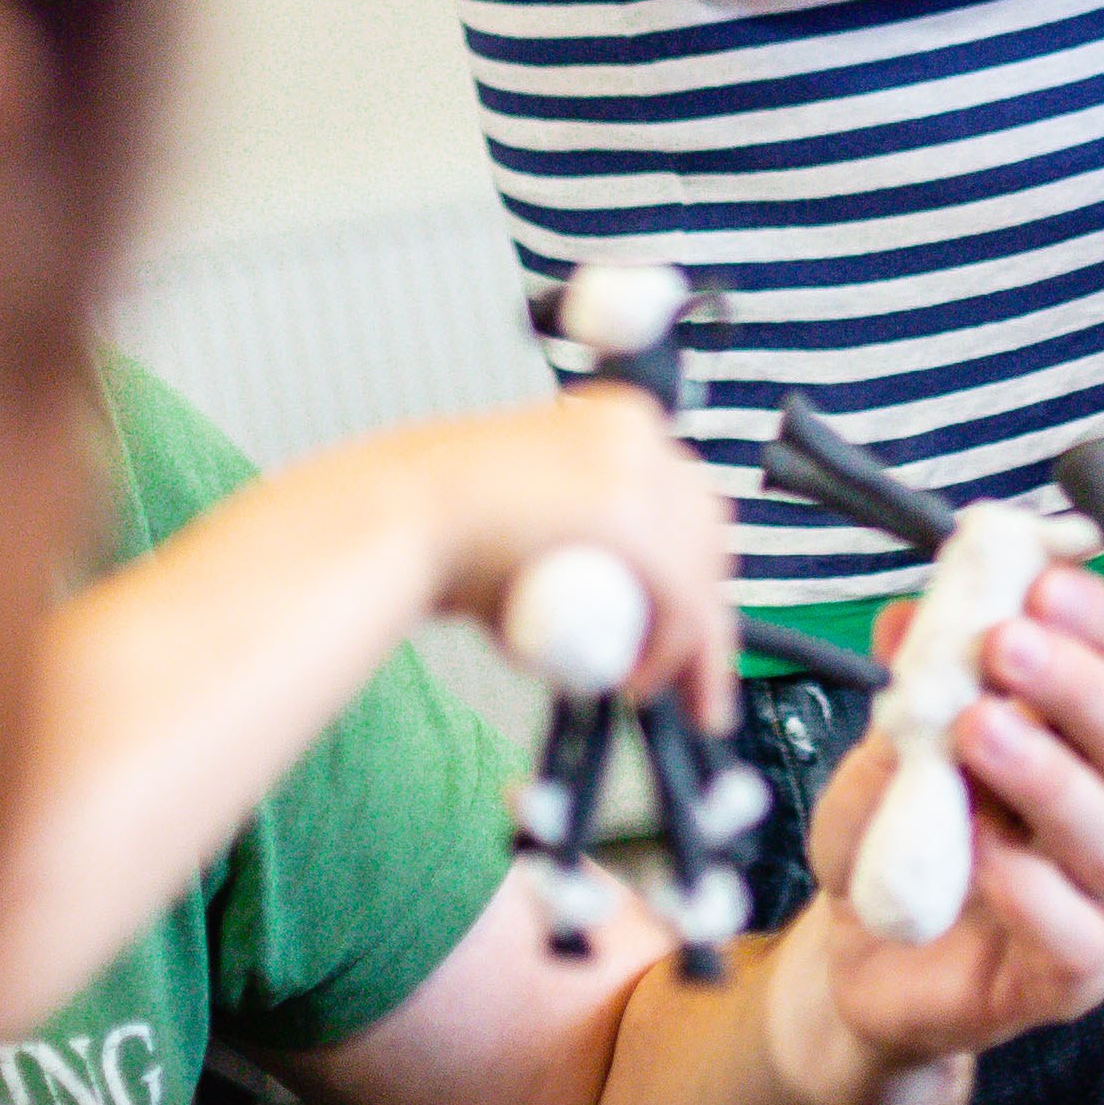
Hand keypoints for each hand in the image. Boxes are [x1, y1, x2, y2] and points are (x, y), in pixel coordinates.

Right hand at [380, 389, 738, 729]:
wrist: (395, 514)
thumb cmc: (442, 526)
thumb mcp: (533, 523)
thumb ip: (576, 549)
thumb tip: (603, 606)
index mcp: (616, 418)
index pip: (687, 497)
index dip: (694, 564)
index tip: (688, 619)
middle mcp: (637, 432)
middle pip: (708, 530)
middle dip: (702, 603)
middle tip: (685, 673)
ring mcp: (635, 469)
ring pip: (699, 571)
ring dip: (687, 641)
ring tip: (641, 685)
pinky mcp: (626, 518)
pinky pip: (679, 599)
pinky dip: (673, 652)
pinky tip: (635, 683)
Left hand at [796, 566, 1103, 1063]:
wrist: (867, 948)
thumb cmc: (905, 824)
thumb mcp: (895, 735)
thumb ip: (916, 678)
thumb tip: (912, 616)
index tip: (1045, 582)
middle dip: (1085, 686)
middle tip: (1007, 643)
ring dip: (1051, 776)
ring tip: (976, 729)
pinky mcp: (1076, 976)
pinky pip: (1079, 936)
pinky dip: (1032, 888)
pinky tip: (982, 849)